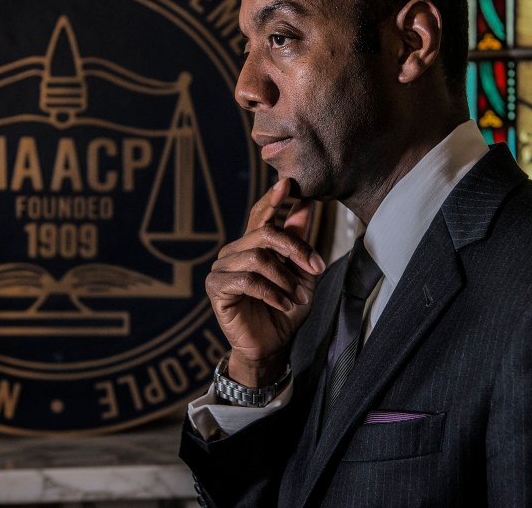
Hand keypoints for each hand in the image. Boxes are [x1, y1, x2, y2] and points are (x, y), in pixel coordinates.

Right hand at [205, 178, 325, 386]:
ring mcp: (222, 268)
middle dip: (295, 248)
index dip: (272, 199)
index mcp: (253, 245)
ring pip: (257, 257)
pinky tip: (284, 304)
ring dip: (284, 278)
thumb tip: (305, 204)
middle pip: (264, 233)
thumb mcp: (301, 273)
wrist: (272, 346)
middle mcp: (234, 252)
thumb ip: (299, 241)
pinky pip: (247, 280)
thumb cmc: (285, 309)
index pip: (259, 215)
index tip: (288, 184)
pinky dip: (271, 292)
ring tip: (297, 297)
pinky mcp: (216, 288)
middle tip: (315, 267)